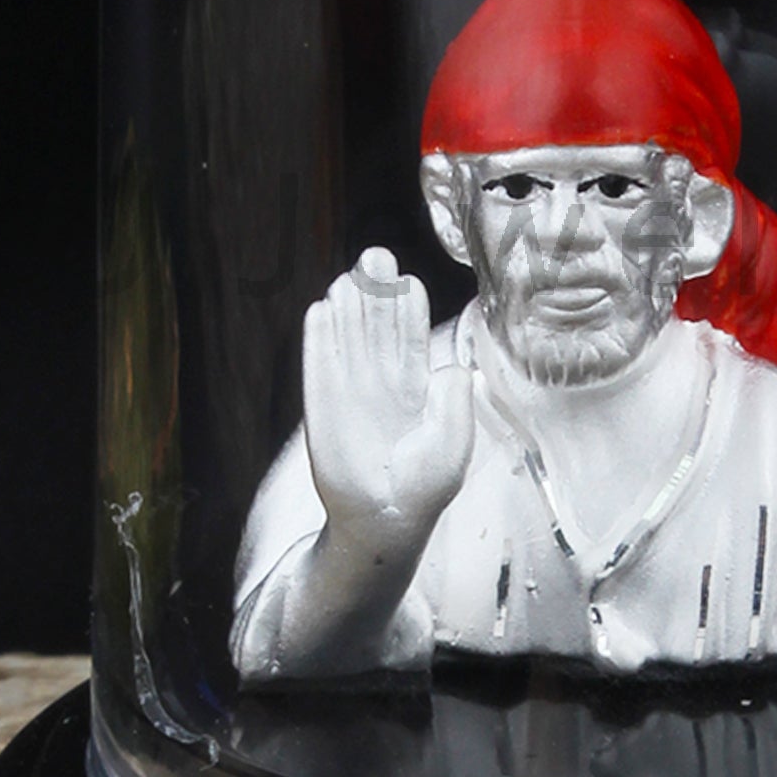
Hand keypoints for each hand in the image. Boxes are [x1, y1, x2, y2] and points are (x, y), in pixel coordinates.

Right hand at [301, 249, 473, 551]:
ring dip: (348, 308)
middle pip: (376, 331)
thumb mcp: (455, 441)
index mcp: (414, 393)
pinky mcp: (323, 409)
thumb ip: (455, 400)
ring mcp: (350, 396)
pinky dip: (320, 339)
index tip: (408, 281)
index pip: (408, 340)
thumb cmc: (424, 487)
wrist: (387, 520)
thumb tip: (456, 365)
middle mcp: (381, 388)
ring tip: (350, 276)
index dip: (406, 310)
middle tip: (376, 256)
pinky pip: (319, 367)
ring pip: (349, 342)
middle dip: (377, 295)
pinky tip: (321, 310)